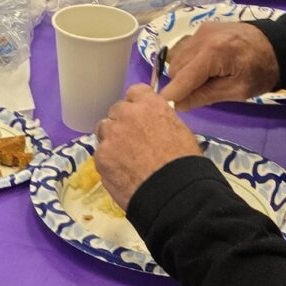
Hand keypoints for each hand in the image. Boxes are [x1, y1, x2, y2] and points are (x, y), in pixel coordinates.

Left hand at [94, 85, 203, 208]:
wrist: (173, 193)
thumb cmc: (184, 164)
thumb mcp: (180, 132)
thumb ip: (161, 121)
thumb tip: (154, 125)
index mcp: (150, 105)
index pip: (135, 92)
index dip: (137, 106)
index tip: (140, 117)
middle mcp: (127, 114)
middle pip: (117, 111)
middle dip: (123, 123)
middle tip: (133, 142)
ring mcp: (111, 135)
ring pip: (104, 131)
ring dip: (112, 140)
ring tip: (125, 159)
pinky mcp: (101, 157)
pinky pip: (101, 155)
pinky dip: (109, 162)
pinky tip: (121, 174)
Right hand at [160, 21, 278, 111]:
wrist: (277, 45)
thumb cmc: (261, 72)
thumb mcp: (236, 91)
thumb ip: (204, 96)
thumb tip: (177, 106)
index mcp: (214, 53)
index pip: (183, 77)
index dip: (170, 94)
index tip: (157, 108)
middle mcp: (202, 37)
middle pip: (176, 68)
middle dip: (181, 85)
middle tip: (198, 95)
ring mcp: (201, 30)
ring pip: (178, 58)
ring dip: (184, 73)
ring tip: (206, 80)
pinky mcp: (202, 28)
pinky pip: (185, 49)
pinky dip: (189, 62)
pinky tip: (206, 67)